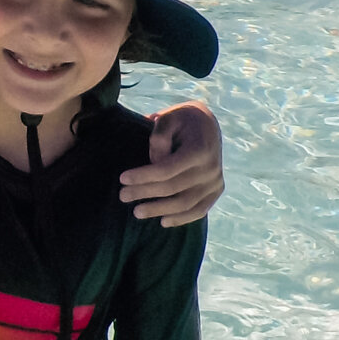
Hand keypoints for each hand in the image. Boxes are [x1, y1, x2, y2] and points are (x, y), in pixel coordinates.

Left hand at [120, 101, 223, 224]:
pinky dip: (181, 218)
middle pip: (173, 188)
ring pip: (185, 204)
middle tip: (122, 196)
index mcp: (199, 149)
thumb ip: (159, 136)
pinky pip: (199, 210)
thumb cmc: (182, 120)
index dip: (143, 176)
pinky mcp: (216, 190)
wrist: (207, 124)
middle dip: (145, 193)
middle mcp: (211, 168)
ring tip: (137, 212)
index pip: (167, 169)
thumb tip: (154, 161)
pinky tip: (163, 221)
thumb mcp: (169, 118)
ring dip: (159, 210)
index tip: (122, 178)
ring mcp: (215, 182)